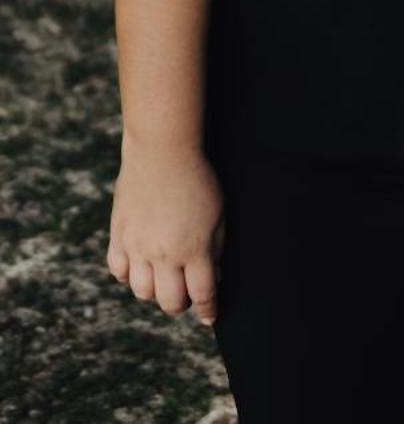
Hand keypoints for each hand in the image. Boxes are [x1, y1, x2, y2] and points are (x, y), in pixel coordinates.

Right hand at [107, 144, 224, 322]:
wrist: (162, 151)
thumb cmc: (197, 179)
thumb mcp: (219, 213)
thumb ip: (216, 248)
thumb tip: (213, 276)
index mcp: (194, 249)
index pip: (203, 295)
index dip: (209, 309)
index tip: (210, 316)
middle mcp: (164, 254)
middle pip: (170, 302)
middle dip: (182, 303)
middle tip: (186, 293)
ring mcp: (138, 247)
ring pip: (143, 292)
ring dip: (155, 290)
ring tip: (164, 276)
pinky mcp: (119, 236)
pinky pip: (119, 271)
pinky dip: (130, 274)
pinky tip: (141, 263)